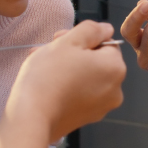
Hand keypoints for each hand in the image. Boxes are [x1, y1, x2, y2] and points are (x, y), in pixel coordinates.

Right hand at [12, 20, 125, 142]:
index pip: (106, 43)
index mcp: (115, 68)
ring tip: (42, 66)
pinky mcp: (86, 118)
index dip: (83, 38)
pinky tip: (47, 83)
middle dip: (73, 52)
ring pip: (86, 77)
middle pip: (96, 61)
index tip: (61, 39)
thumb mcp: (69, 41)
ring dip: (67, 68)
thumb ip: (91, 30)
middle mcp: (115, 90)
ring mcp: (101, 107)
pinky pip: (80, 94)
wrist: (32, 117)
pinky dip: (67, 86)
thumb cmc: (48, 76)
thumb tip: (106, 29)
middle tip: (49, 49)